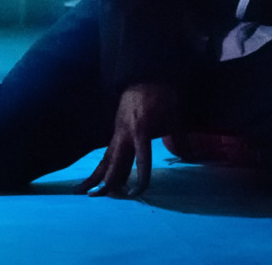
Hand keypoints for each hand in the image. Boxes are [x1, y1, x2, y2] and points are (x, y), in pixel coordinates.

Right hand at [78, 82, 173, 197]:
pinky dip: (101, 166)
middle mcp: (125, 133)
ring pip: (106, 158)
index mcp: (141, 130)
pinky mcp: (116, 130)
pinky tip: (94, 178)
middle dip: (106, 179)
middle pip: (114, 161)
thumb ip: (179, 138)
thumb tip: (189, 156)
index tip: (136, 193)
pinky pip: (107, 152)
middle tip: (96, 196)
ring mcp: (118, 131)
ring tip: (83, 191)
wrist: (145, 74)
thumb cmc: (162, 96)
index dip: (140, 178)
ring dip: (96, 175)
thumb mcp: (175, 117)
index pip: (140, 159)